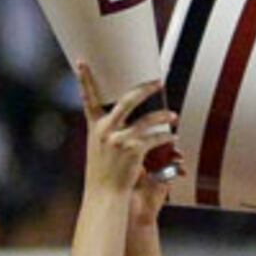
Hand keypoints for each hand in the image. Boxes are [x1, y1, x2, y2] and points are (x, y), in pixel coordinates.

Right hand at [76, 65, 180, 206]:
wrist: (104, 193)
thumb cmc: (103, 171)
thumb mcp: (98, 146)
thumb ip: (106, 129)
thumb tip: (116, 115)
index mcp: (94, 126)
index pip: (88, 98)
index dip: (84, 79)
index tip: (82, 62)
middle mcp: (105, 129)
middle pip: (127, 100)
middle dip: (145, 89)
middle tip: (158, 82)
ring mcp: (119, 139)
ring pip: (148, 119)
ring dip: (164, 115)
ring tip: (174, 115)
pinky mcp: (134, 150)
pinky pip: (156, 137)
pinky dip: (167, 137)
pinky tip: (173, 137)